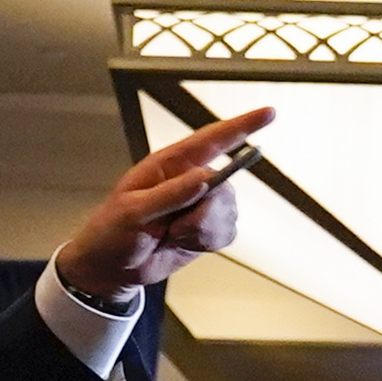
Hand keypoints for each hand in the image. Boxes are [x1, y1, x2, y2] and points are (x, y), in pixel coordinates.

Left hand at [55, 108, 267, 298]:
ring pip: (228, 213)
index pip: (213, 139)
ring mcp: (202, 203)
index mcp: (171, 163)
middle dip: (205, 214)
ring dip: (201, 232)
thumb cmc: (113, 232)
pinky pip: (227, 232)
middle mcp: (192, 178)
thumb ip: (169, 195)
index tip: (269, 113)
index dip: (243, 125)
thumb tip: (204, 178)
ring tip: (172, 235)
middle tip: (175, 229)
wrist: (112, 267)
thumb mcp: (133, 212)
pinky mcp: (208, 228)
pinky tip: (183, 243)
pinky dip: (206, 242)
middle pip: (225, 187)